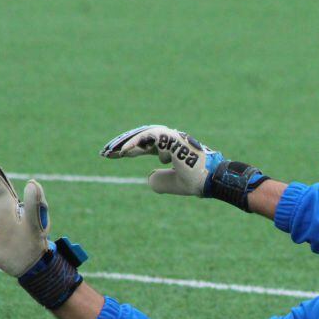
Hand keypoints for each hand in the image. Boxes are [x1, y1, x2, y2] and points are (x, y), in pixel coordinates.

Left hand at [100, 124, 224, 196]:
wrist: (214, 181)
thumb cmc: (198, 181)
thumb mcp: (174, 184)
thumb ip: (161, 181)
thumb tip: (149, 177)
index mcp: (172, 148)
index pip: (146, 145)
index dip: (129, 150)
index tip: (112, 156)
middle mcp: (172, 140)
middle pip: (142, 137)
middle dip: (122, 143)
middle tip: (105, 152)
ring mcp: (174, 138)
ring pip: (145, 134)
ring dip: (126, 142)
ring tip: (112, 152)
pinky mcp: (175, 140)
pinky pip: (152, 136)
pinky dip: (137, 143)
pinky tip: (125, 153)